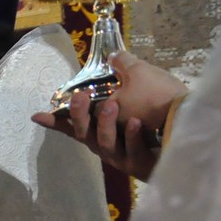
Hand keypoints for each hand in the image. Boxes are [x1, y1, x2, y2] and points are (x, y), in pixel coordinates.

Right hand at [31, 54, 185, 181]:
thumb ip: (121, 78)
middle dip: (79, 115)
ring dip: (105, 123)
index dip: (55, 120)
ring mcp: (122, 156)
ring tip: (111, 105)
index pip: (73, 125)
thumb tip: (111, 56)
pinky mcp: (140, 163)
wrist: (183, 141)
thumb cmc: (157, 115)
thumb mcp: (138, 95)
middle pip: (84, 133)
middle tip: (79, 97)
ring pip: (105, 143)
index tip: (36, 115)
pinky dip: (132, 136)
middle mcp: (106, 145)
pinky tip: (134, 122)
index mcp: (101, 132)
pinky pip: (133, 150)